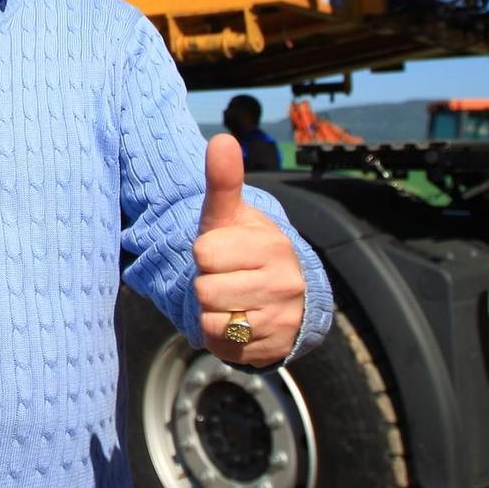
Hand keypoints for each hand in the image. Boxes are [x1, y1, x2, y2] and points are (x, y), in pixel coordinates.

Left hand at [193, 134, 306, 366]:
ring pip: (212, 320)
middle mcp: (283, 284)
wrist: (284, 290)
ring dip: (211, 311)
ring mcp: (280, 320)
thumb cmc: (246, 247)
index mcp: (271, 246)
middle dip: (206, 283)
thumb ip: (223, 180)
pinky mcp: (272, 349)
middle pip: (205, 290)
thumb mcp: (231, 214)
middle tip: (226, 277)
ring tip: (230, 298)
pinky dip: (220, 336)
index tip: (222, 252)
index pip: (204, 254)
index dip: (204, 253)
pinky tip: (236, 320)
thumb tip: (221, 139)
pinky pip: (222, 345)